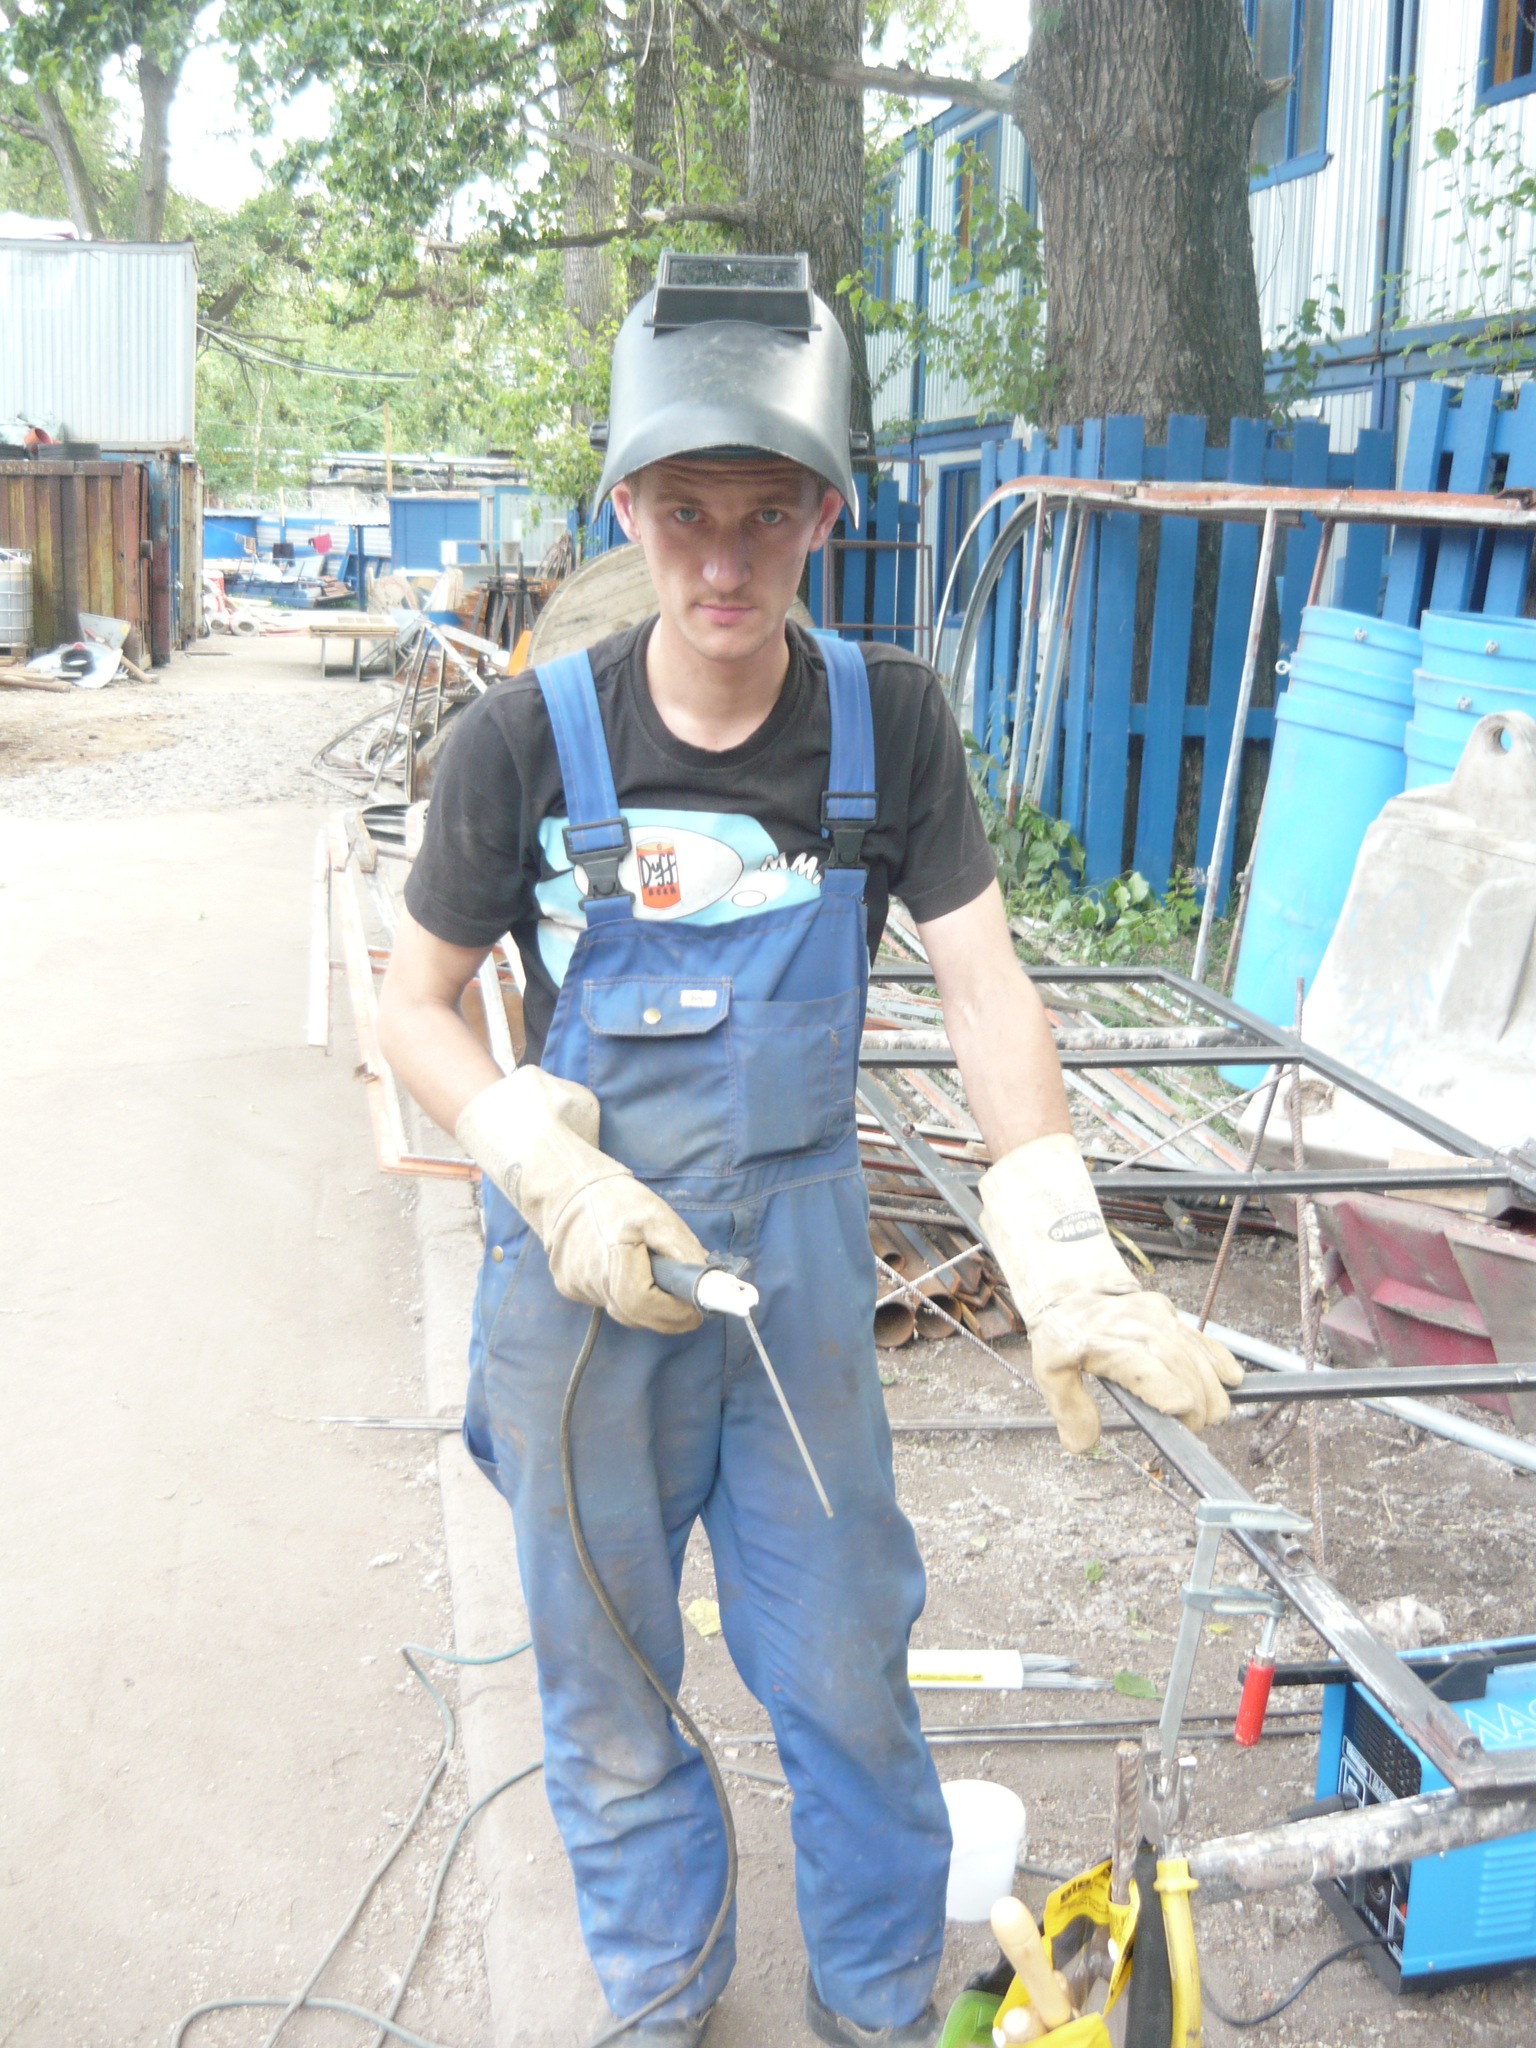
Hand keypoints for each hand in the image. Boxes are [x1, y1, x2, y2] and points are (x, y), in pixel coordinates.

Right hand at [456, 1068, 706, 1334]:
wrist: (564, 1186)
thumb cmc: (614, 1198)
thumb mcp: (658, 1215)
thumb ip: (683, 1252)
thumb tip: (703, 1286)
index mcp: (611, 1254)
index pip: (644, 1303)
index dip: (675, 1312)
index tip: (698, 1311)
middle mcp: (587, 1276)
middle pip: (634, 1316)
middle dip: (667, 1315)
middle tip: (690, 1306)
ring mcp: (574, 1285)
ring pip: (621, 1311)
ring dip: (647, 1306)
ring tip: (662, 1282)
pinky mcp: (568, 1286)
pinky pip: (606, 1301)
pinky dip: (627, 1296)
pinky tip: (631, 1274)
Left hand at [1025, 1285, 1240, 1453]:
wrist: (1072, 1292)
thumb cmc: (1063, 1336)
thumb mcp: (1050, 1371)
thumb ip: (1069, 1408)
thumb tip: (1085, 1444)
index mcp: (1105, 1343)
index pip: (1145, 1367)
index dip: (1169, 1392)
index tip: (1182, 1414)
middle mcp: (1136, 1327)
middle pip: (1180, 1366)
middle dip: (1196, 1402)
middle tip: (1194, 1428)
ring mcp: (1156, 1317)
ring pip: (1196, 1353)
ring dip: (1212, 1387)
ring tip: (1213, 1415)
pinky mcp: (1169, 1314)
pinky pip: (1201, 1337)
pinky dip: (1220, 1358)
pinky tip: (1233, 1379)